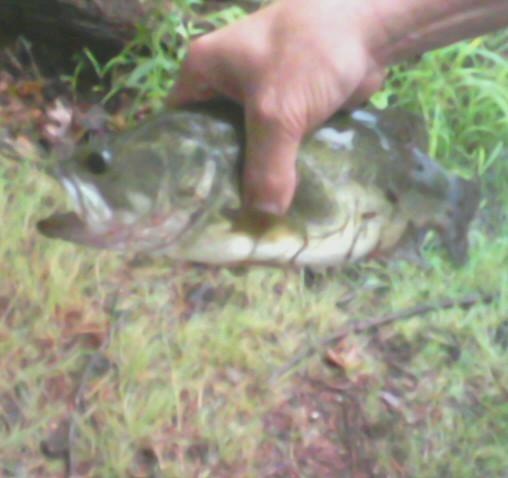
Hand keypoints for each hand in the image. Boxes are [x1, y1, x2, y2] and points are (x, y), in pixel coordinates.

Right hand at [168, 0, 386, 214]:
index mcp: (203, 71)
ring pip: (248, 146)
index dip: (182, 163)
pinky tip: (280, 198)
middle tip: (222, 217)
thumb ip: (266, 168)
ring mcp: (258, 96)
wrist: (369, 28)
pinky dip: (279, 168)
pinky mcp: (287, 108)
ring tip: (250, 216)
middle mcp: (225, 84)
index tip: (186, 201)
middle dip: (222, 176)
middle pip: (214, 141)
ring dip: (254, 176)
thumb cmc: (307, 54)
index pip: (178, 126)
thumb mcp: (276, 113)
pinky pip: (276, 145)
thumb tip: (262, 218)